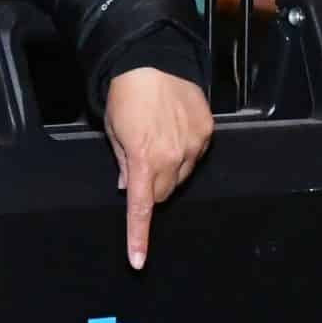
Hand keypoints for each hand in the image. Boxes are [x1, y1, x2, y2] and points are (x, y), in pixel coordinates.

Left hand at [104, 68, 213, 269]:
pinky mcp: (207, 132)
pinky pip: (195, 155)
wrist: (152, 62)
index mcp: (144, 161)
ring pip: (181, 176)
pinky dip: (184, 152)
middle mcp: (173, 158)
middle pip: (162, 193)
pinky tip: (174, 130)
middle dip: (150, 189)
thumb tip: (126, 188)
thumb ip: (123, 163)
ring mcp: (194, 145)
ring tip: (157, 141)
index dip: (139, 236)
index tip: (137, 260)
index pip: (141, 208)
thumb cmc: (125, 97)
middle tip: (140, 166)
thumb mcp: (114, 132)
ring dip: (169, 171)